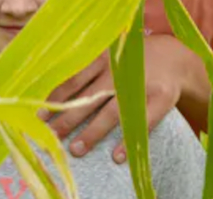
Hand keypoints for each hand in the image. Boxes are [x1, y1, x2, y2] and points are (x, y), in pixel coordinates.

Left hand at [46, 36, 189, 163]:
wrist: (175, 57)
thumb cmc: (130, 61)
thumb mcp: (107, 56)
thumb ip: (83, 72)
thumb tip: (48, 95)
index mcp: (103, 58)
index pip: (74, 79)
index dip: (55, 98)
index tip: (38, 116)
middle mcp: (119, 71)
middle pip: (89, 98)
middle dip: (68, 119)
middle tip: (51, 137)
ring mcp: (141, 86)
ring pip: (112, 112)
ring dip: (93, 132)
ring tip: (76, 149)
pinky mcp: (161, 99)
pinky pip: (142, 123)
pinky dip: (128, 140)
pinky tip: (116, 156)